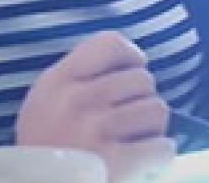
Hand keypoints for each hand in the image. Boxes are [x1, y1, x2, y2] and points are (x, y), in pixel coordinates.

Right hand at [15, 31, 174, 182]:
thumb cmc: (45, 144)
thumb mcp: (45, 98)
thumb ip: (76, 76)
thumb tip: (124, 64)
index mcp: (60, 79)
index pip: (111, 44)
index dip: (131, 56)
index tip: (131, 70)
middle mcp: (79, 99)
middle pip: (142, 79)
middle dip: (142, 98)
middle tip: (131, 116)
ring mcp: (98, 130)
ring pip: (157, 110)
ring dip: (153, 127)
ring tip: (137, 137)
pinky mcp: (117, 163)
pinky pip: (163, 147)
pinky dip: (159, 154)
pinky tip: (145, 159)